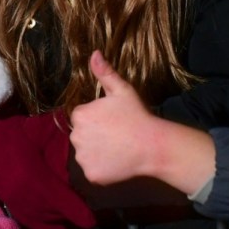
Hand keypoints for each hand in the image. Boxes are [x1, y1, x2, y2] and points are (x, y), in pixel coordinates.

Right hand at [0, 109, 94, 228]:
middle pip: (53, 214)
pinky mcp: (11, 206)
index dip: (78, 213)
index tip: (91, 220)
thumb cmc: (19, 134)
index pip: (60, 200)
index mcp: (33, 175)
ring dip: (60, 222)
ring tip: (76, 220)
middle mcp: (23, 194)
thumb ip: (62, 138)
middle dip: (72, 218)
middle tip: (89, 217)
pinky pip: (31, 222)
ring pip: (43, 221)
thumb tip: (86, 142)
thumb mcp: (43, 131)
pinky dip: (46, 226)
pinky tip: (58, 228)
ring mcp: (15, 203)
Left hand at [70, 51, 215, 194]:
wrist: (152, 145)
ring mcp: (83, 158)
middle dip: (94, 135)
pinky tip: (117, 161)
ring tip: (117, 148)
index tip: (113, 121)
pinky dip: (102, 168)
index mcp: (80, 115)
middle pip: (81, 136)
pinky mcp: (91, 174)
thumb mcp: (122, 90)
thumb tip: (93, 53)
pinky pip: (93, 170)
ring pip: (86, 154)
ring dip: (97, 152)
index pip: (81, 117)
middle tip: (116, 135)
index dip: (97, 119)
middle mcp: (76, 137)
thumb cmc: (137, 116)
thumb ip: (105, 73)